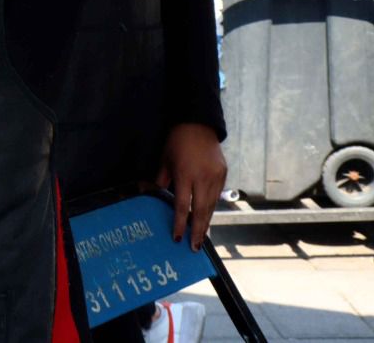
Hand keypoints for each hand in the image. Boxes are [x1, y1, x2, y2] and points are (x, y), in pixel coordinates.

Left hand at [156, 122, 226, 249]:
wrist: (199, 124)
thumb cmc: (177, 141)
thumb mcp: (164, 159)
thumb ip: (160, 179)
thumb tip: (150, 194)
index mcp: (186, 175)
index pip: (182, 206)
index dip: (179, 223)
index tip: (177, 238)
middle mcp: (203, 179)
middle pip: (201, 211)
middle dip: (198, 231)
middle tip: (195, 248)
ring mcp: (216, 177)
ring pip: (212, 206)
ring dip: (206, 222)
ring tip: (201, 237)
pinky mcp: (223, 174)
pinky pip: (217, 196)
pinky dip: (211, 208)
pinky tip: (207, 217)